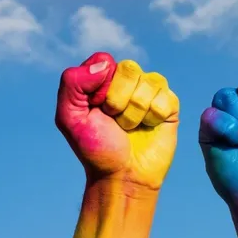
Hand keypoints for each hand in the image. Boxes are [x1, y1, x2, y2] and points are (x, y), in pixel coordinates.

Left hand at [56, 52, 178, 189]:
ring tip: (130, 128)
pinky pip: (166, 98)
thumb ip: (73, 83)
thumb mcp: (69, 117)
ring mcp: (149, 93)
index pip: (105, 61)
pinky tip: (148, 128)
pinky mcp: (169, 107)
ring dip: (135, 112)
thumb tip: (106, 63)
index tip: (97, 109)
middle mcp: (127, 83)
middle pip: (129, 68)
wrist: (122, 177)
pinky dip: (154, 116)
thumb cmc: (96, 149)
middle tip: (114, 121)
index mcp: (102, 81)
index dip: (101, 86)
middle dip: (118, 100)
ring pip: (149, 83)